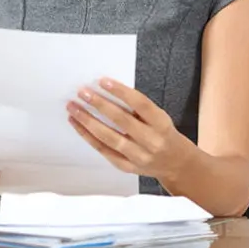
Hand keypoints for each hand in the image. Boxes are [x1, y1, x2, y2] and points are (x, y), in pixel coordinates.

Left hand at [66, 78, 192, 181]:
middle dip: (99, 104)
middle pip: (121, 121)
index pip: (141, 104)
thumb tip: (106, 91)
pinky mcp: (126, 166)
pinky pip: (103, 150)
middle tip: (82, 92)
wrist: (175, 164)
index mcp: (161, 124)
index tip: (102, 81)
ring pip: (108, 138)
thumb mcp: (159, 117)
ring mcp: (138, 157)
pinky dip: (87, 136)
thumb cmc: (163, 133)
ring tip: (73, 108)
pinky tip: (77, 124)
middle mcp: (151, 142)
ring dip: (88, 121)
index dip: (121, 92)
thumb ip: (138, 107)